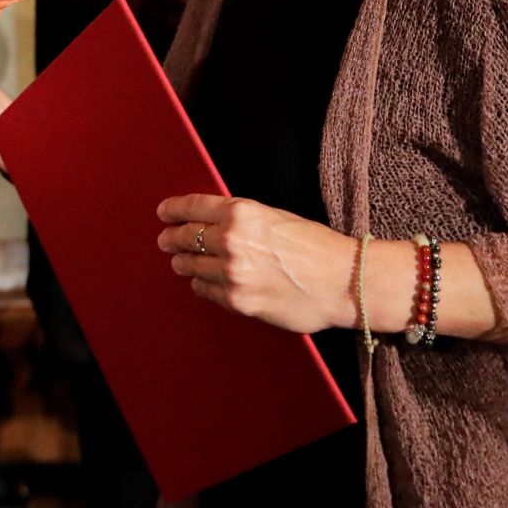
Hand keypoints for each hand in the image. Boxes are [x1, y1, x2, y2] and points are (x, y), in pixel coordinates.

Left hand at [157, 194, 358, 334]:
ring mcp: (232, 273)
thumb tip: (212, 221)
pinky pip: (206, 290)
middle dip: (172, 237)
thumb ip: (241, 218)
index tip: (163, 212)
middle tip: (165, 239)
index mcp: (241, 212)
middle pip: (185, 237)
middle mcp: (231, 240)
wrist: (344, 282)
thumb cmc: (316, 246)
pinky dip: (201, 284)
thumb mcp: (275, 217)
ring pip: (191, 265)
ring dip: (183, 262)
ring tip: (180, 261)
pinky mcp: (238, 300)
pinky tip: (201, 281)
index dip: (173, 209)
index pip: (192, 207)